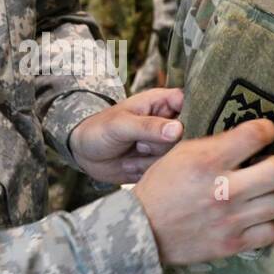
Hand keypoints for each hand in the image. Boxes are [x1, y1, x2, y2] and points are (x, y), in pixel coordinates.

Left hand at [68, 87, 184, 182]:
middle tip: (140, 144)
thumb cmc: (99, 129)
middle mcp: (167, 123)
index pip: (190, 104)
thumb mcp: (121, 125)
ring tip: (133, 151)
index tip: (175, 132)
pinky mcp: (159, 162)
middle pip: (186, 135)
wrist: (83, 153)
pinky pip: (166, 171)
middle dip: (163, 145)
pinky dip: (147, 170)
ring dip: (152, 159)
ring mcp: (164, 144)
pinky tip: (131, 164)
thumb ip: (149, 127)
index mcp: (161, 102)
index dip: (189, 118)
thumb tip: (178, 129)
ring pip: (176, 155)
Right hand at [131, 118, 273, 265]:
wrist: (142, 228)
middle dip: (273, 166)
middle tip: (263, 169)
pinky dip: (265, 225)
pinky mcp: (232, 243)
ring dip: (269, 197)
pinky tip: (253, 219)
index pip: (257, 135)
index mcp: (208, 160)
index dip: (266, 131)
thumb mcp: (181, 154)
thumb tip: (248, 139)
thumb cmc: (161, 187)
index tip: (264, 134)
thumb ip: (215, 145)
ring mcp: (230, 219)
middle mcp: (224, 189)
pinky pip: (269, 232)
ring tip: (257, 196)